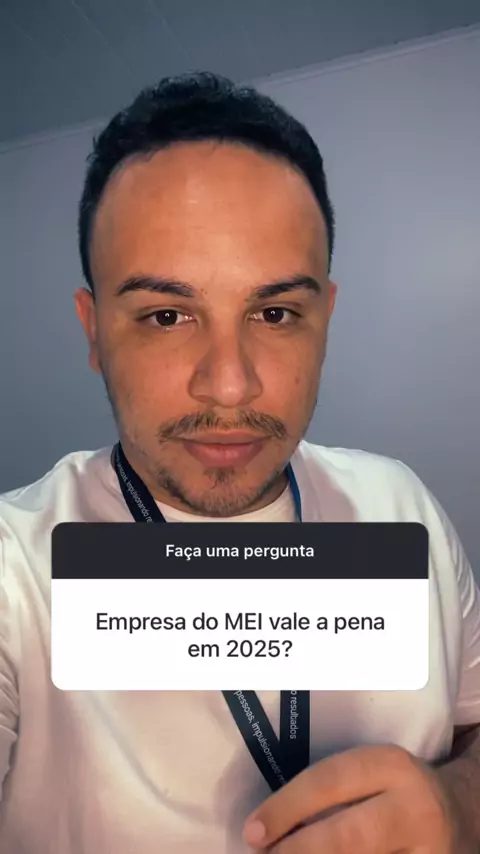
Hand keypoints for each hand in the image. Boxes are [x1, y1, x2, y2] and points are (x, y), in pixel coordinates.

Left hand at [243, 744, 475, 852]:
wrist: (465, 812)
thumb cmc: (398, 790)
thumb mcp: (372, 773)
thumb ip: (330, 791)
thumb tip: (267, 826)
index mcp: (391, 767)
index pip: (330, 781)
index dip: (286, 807)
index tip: (252, 831)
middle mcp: (413, 808)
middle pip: (348, 837)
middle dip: (300, 851)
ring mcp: (428, 852)